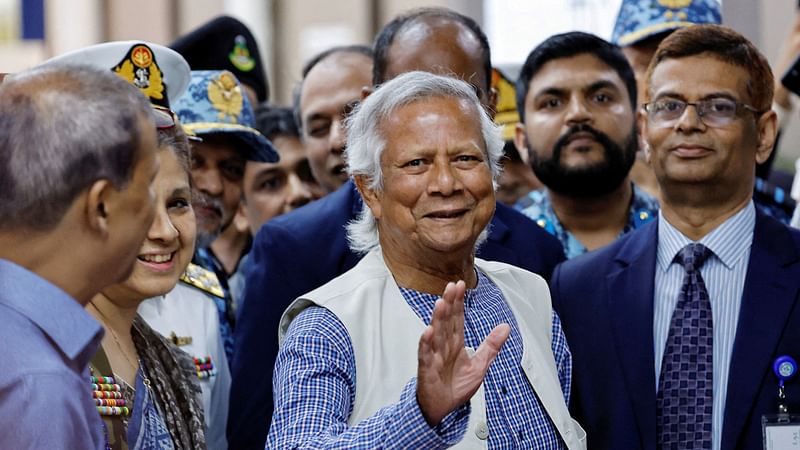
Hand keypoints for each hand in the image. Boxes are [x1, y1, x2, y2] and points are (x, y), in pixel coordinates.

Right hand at [416, 280, 510, 425]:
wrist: (442, 409)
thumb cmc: (455, 387)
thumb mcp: (480, 365)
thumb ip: (491, 346)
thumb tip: (505, 327)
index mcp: (455, 343)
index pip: (456, 318)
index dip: (458, 302)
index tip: (459, 285)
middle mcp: (444, 347)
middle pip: (446, 321)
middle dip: (449, 304)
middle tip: (451, 287)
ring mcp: (434, 357)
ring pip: (436, 334)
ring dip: (437, 319)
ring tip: (441, 303)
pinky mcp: (427, 370)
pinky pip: (426, 356)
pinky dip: (426, 344)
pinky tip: (428, 332)